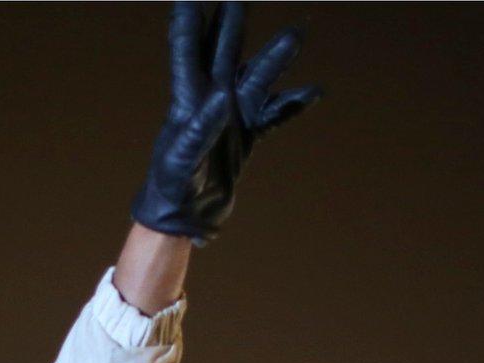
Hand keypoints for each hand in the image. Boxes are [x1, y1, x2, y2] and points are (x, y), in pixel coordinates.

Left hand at [130, 2, 320, 244]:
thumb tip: (221, 96)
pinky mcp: (244, 138)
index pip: (188, 51)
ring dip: (275, 59)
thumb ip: (198, 129)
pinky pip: (271, 115)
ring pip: (256, 79)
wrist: (184, 219)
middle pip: (224, 51)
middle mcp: (210, 101)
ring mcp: (230, 118)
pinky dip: (291, 105)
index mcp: (188, 101)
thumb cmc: (172, 191)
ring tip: (297, 32)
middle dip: (232, 21)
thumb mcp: (182, 161)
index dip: (190, 22)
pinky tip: (311, 93)